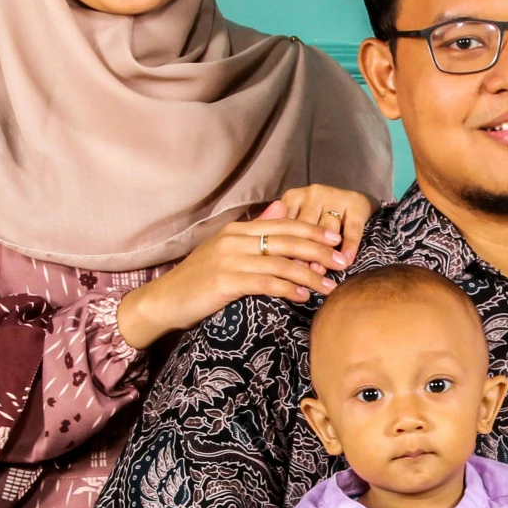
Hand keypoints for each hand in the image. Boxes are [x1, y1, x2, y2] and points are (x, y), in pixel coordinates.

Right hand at [116, 198, 354, 349]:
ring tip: (330, 286)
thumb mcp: (225, 250)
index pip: (283, 225)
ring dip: (310, 275)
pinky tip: (304, 296)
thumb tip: (282, 207)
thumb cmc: (197, 280)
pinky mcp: (227, 281)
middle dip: (319, 251)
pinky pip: (267, 283)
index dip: (312, 231)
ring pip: (281, 264)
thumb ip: (255, 230)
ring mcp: (230, 260)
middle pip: (287, 241)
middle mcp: (234, 240)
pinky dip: (289, 289)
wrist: (164, 300)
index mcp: (236, 230)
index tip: (336, 239)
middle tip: (343, 261)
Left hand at [276, 185, 375, 267]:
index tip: (287, 270)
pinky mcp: (356, 202)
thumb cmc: (321, 218)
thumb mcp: (300, 223)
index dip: (287, 249)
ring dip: (325, 252)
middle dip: (305, 253)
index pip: (287, 224)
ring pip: (327, 228)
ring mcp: (334, 196)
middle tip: (304, 276)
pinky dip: (349, 245)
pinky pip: (351, 228)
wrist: (356, 202)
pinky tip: (347, 260)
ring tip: (323, 274)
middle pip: (307, 227)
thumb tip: (286, 266)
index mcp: (293, 198)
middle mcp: (312, 194)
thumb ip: (290, 238)